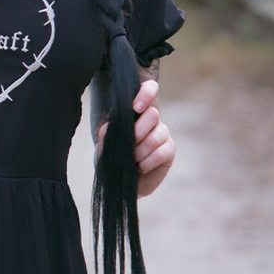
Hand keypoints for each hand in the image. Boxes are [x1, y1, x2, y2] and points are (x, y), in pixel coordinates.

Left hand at [94, 79, 175, 196]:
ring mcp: (162, 134)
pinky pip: (162, 151)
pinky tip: (140, 167)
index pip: (149, 90)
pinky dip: (148, 161)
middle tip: (130, 143)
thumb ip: (106, 134)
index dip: (146, 93)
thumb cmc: (114, 159)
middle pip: (153, 114)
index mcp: (136, 112)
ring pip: (157, 134)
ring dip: (141, 150)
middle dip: (138, 131)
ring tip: (132, 160)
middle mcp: (152, 120)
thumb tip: (110, 125)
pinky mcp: (169, 150)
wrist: (121, 183)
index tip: (135, 108)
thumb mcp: (104, 146)